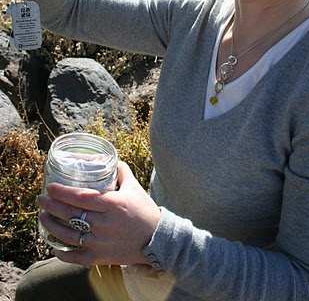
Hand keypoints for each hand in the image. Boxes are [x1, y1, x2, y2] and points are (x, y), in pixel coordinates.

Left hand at [38, 161, 160, 265]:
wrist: (157, 240)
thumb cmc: (145, 211)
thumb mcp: (134, 187)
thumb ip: (121, 171)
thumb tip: (109, 159)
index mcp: (112, 204)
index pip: (80, 197)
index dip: (62, 192)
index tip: (49, 187)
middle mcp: (104, 224)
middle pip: (70, 215)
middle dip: (51, 205)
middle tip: (41, 199)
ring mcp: (100, 243)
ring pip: (68, 235)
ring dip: (51, 226)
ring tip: (43, 217)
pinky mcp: (100, 258)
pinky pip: (75, 257)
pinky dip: (62, 253)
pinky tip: (53, 245)